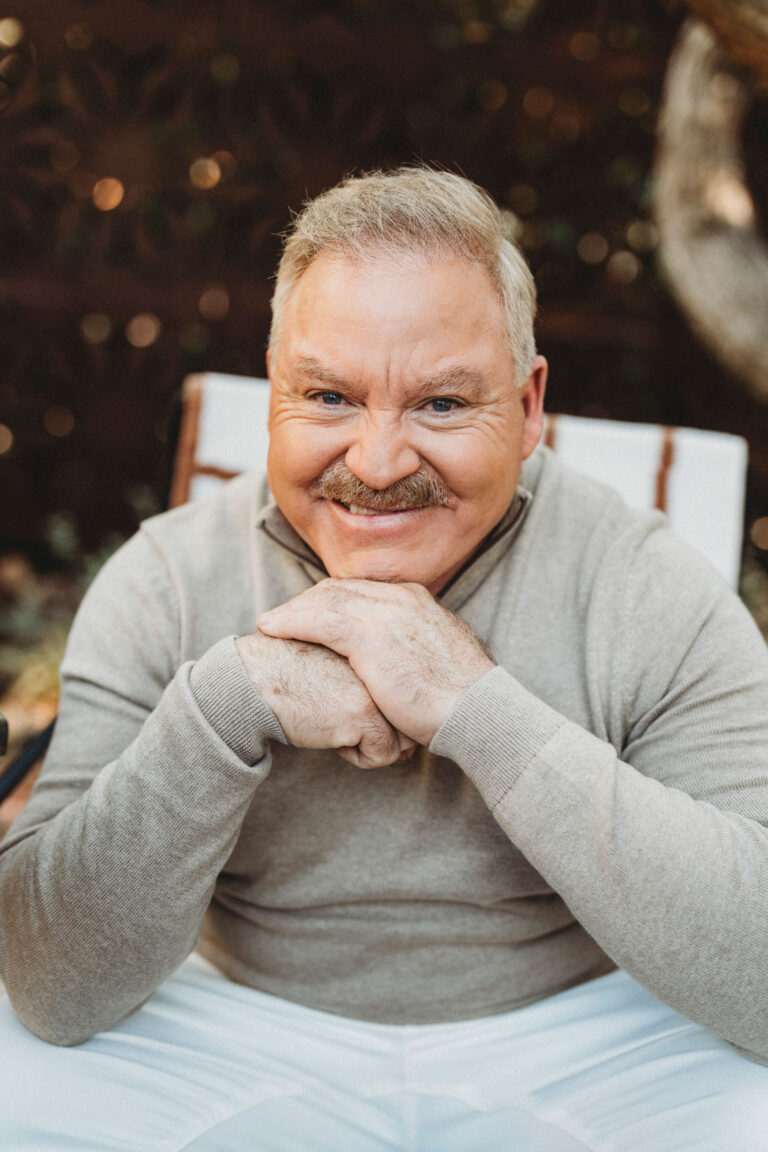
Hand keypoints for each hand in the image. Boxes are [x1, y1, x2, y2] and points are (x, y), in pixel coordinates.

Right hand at [235, 630, 415, 768]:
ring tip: (336, 724)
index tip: (358, 712)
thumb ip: (371, 683)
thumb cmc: (291, 677)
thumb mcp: (340, 669)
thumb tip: (406, 736)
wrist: (253, 680)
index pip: (407, 689)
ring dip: (371, 743)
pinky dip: (355, 756)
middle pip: (410, 715)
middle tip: (346, 720)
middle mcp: (386, 662)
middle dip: (386, 730)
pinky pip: (382, 755)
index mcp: (381, 644)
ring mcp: (378, 686)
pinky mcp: (365, 713)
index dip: (389, 710)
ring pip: (404, 737)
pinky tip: (328, 734)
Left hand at [256, 579, 494, 745]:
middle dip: (306, 602)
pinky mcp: (369, 638)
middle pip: (338, 590)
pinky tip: (272, 629)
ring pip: (324, 600)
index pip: (361, 590)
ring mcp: (384, 614)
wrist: (477, 711)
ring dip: (292, 610)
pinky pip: (318, 620)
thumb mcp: (438, 661)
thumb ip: (415, 649)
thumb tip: (403, 664)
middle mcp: (400, 597)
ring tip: (269, 624)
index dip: (330, 601)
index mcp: (417, 599)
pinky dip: (291, 621)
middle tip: (281, 619)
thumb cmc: (462, 699)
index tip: (309, 614)